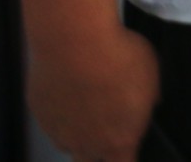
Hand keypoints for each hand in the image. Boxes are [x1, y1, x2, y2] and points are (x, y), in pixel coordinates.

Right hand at [28, 25, 159, 161]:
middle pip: (90, 160)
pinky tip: (67, 87)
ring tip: (86, 103)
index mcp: (119, 139)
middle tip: (106, 127)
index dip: (126, 156)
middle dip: (99, 151)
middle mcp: (86, 143)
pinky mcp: (39, 114)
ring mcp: (58, 131)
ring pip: (68, 141)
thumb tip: (149, 103)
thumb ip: (149, 99)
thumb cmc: (119, 57)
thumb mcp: (150, 76)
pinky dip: (59, 108)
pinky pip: (51, 119)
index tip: (127, 145)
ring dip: (77, 129)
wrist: (75, 41)